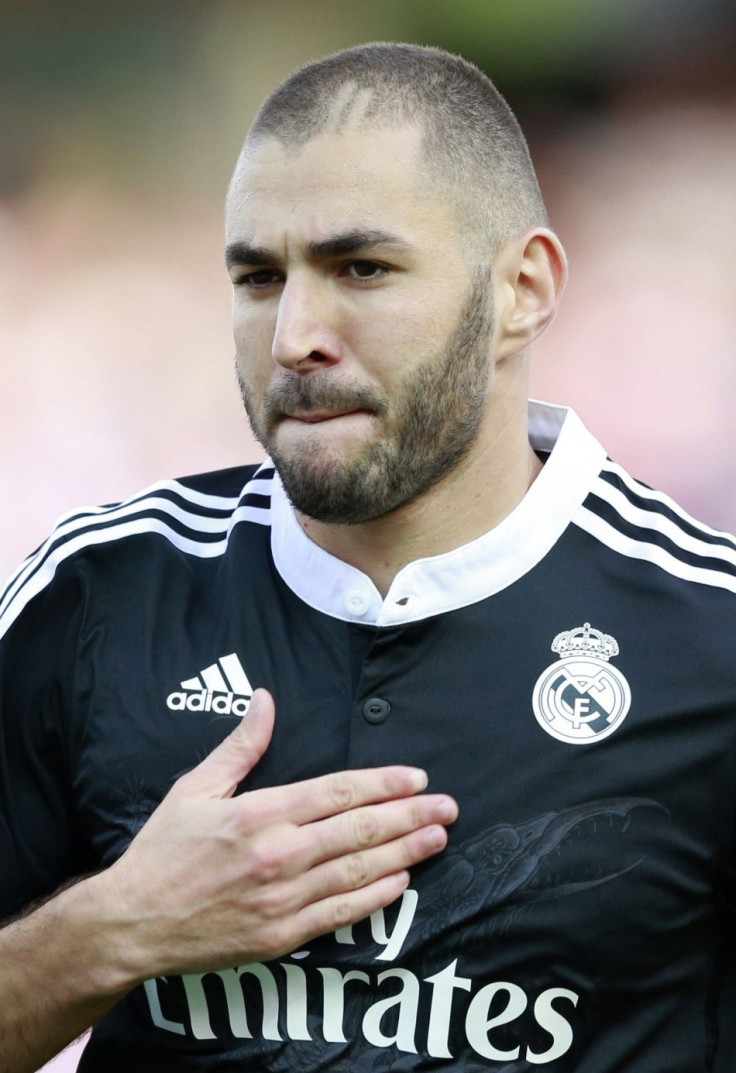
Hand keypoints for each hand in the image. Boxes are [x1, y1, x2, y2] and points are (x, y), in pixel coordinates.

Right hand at [98, 689, 457, 979]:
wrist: (133, 923)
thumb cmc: (163, 851)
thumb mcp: (195, 788)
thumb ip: (240, 746)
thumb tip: (266, 700)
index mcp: (261, 813)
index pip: (338, 792)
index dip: (384, 783)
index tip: (416, 777)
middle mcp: (280, 855)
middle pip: (360, 829)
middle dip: (411, 815)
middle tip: (447, 807)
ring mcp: (284, 899)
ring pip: (359, 870)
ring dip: (405, 852)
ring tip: (437, 837)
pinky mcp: (282, 936)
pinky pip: (341, 914)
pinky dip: (376, 897)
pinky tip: (402, 882)